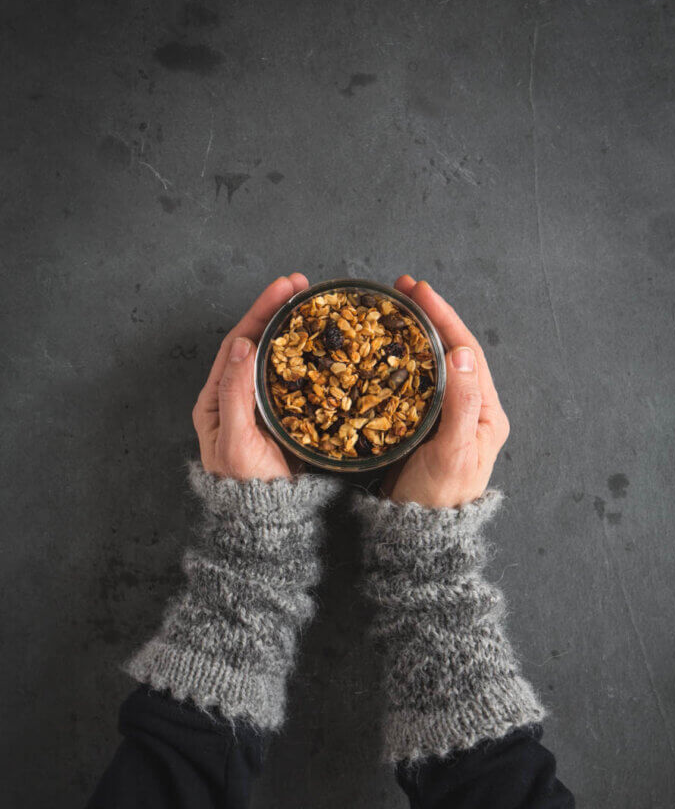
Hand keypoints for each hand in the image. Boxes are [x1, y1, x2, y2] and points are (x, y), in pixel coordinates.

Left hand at [193, 273, 308, 480]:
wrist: (266, 523)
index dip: (260, 312)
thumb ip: (235, 394)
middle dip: (278, 311)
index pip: (237, 344)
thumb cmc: (246, 488)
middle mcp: (236, 398)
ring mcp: (261, 407)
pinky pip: (295, 380)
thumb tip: (240, 344)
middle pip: (256, 343)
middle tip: (303, 286)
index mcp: (216, 400)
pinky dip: (308, 359)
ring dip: (293, 331)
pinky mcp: (285, 418)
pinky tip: (324, 346)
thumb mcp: (236, 442)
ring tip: (314, 306)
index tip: (283, 288)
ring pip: (276, 359)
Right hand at [380, 276, 509, 507]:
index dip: (444, 318)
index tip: (420, 292)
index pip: (468, 351)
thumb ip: (461, 404)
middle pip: (451, 350)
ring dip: (414, 334)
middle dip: (429, 317)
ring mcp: (445, 416)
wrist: (419, 534)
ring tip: (392, 308)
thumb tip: (463, 352)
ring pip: (432, 363)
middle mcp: (470, 408)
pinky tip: (383, 347)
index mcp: (487, 412)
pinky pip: (414, 382)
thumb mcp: (453, 452)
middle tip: (402, 288)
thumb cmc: (439, 499)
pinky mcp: (422, 424)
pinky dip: (400, 359)